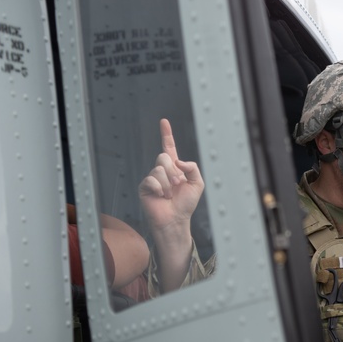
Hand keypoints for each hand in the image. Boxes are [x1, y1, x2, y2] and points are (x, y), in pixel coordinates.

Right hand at [138, 118, 203, 240]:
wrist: (175, 219)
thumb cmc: (186, 204)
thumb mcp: (197, 184)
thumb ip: (193, 168)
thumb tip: (178, 161)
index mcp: (175, 168)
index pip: (169, 147)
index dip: (166, 134)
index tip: (164, 121)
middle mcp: (162, 170)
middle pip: (164, 157)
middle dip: (173, 172)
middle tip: (176, 185)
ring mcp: (153, 178)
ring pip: (159, 169)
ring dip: (167, 184)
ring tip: (168, 195)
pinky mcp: (145, 187)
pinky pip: (151, 179)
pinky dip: (159, 189)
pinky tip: (160, 197)